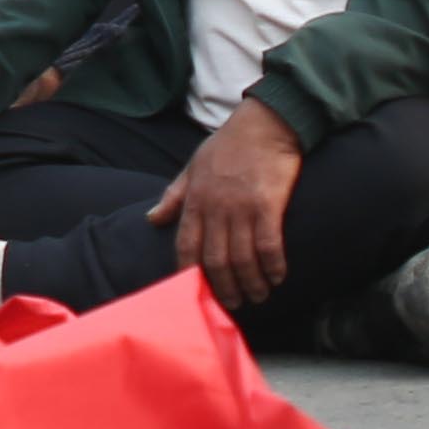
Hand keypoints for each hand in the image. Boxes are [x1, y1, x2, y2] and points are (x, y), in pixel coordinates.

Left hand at [154, 98, 306, 309]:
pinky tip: (278, 277)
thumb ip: (174, 196)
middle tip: (235, 304)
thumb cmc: (227, 146)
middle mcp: (215, 208)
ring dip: (251, 283)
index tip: (197, 292)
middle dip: (224, 288)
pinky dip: (273, 266)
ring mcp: (241, 207)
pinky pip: (269, 245)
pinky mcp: (268, 205)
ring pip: (243, 259)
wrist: (263, 125)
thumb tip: (151, 219)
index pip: (185, 246)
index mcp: (195, 200)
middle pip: (215, 260)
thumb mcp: (192, 167)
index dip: (190, 273)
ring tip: (258, 295)